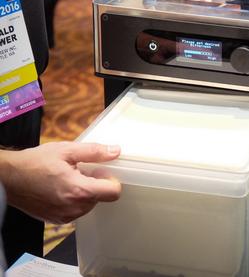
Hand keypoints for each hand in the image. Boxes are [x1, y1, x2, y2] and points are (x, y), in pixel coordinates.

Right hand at [0, 142, 120, 223]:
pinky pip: (77, 210)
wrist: (9, 178)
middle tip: (79, 170)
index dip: (111, 178)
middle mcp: (74, 208)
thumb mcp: (67, 150)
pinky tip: (61, 187)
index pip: (113, 192)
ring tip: (67, 178)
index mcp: (79, 190)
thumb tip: (115, 151)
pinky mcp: (57, 220)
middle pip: (101, 197)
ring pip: (89, 204)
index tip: (99, 170)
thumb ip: (94, 152)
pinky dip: (74, 199)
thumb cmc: (36, 162)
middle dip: (95, 183)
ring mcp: (65, 217)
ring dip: (85, 191)